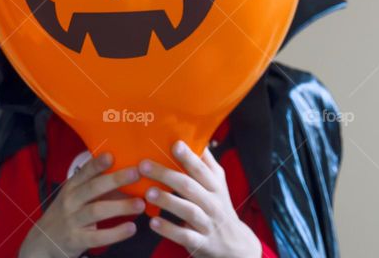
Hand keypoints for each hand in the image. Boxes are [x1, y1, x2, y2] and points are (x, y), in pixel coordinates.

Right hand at [19, 153, 144, 257]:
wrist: (42, 243)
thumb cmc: (68, 214)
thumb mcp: (77, 197)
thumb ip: (100, 187)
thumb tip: (133, 176)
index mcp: (72, 187)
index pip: (84, 172)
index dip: (97, 164)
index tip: (111, 155)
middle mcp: (70, 201)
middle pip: (93, 188)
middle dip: (115, 179)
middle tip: (136, 173)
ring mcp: (72, 221)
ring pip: (96, 211)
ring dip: (120, 206)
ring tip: (140, 204)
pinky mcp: (76, 240)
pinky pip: (97, 237)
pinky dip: (115, 233)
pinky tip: (131, 228)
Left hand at [139, 141, 261, 257]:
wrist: (234, 243)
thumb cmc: (219, 206)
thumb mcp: (218, 184)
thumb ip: (205, 163)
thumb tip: (193, 136)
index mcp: (215, 185)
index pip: (202, 169)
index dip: (189, 157)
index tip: (174, 144)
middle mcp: (213, 202)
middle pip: (190, 186)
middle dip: (167, 175)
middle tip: (144, 165)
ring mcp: (207, 223)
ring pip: (188, 210)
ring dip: (168, 201)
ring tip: (148, 192)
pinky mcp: (201, 242)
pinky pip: (185, 235)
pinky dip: (169, 229)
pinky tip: (153, 223)